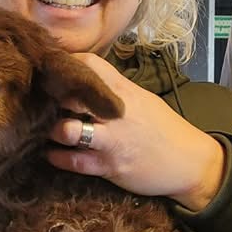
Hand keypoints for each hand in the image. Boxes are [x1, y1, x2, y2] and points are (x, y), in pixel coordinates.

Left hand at [46, 53, 225, 210]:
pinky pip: (75, 161)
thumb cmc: (165, 130)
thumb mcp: (144, 101)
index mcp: (125, 91)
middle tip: (41, 101)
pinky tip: (51, 154)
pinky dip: (58, 157)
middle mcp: (116, 112)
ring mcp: (112, 140)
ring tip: (46, 130)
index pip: (90, 65)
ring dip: (51, 130)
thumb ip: (116, 92)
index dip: (68, 65)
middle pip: (72, 95)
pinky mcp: (111, 166)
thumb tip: (87, 85)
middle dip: (51, 97)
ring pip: (68, 130)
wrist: (190, 163)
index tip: (56, 70)